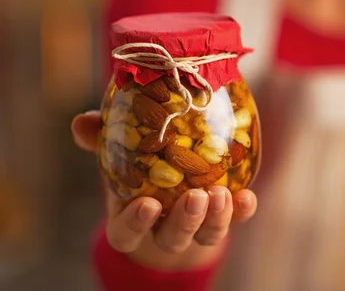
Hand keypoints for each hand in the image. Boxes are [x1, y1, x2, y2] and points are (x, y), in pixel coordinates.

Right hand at [72, 111, 257, 270]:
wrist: (175, 168)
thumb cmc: (141, 160)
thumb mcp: (121, 148)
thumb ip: (102, 137)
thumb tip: (81, 122)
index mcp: (134, 215)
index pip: (126, 234)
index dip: (135, 225)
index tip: (147, 204)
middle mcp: (165, 227)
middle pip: (172, 239)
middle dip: (185, 221)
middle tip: (196, 196)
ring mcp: (198, 225)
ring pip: (206, 236)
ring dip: (215, 218)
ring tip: (220, 192)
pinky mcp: (225, 215)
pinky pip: (235, 219)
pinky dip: (242, 210)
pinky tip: (247, 195)